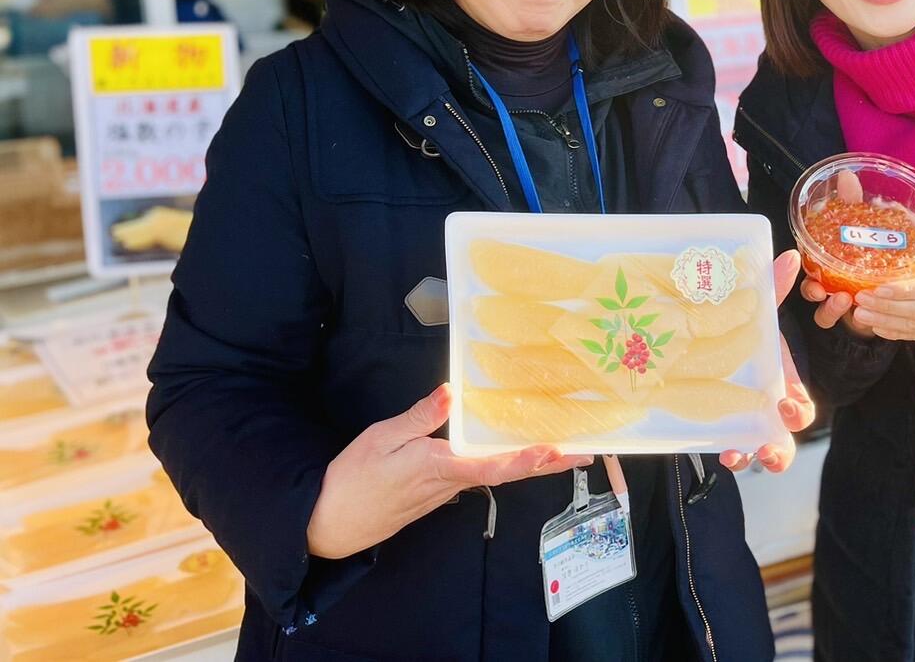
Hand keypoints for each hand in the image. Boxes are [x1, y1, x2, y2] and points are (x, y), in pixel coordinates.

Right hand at [306, 383, 589, 559]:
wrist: (329, 522)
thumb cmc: (353, 479)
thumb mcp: (382, 438)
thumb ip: (420, 417)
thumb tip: (453, 392)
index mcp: (440, 468)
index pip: (493, 466)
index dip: (526, 459)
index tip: (554, 450)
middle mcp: (451, 483)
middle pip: (508, 472)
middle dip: (547, 463)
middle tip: (585, 454)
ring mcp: (446, 491)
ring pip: (497, 474)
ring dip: (531, 464)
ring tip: (562, 450)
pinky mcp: (438, 492)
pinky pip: (479, 475)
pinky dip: (505, 465)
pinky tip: (514, 452)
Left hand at [721, 250, 816, 474]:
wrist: (708, 337)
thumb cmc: (743, 327)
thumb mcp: (756, 310)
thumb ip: (773, 287)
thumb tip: (789, 256)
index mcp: (783, 384)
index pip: (801, 407)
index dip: (797, 411)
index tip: (783, 404)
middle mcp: (768, 408)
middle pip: (784, 439)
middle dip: (779, 450)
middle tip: (767, 447)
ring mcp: (746, 420)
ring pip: (757, 451)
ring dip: (751, 458)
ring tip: (738, 456)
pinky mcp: (721, 426)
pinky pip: (730, 448)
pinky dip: (728, 453)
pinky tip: (719, 450)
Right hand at [792, 168, 876, 338]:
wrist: (903, 280)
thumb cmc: (874, 249)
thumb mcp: (865, 224)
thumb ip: (852, 203)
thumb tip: (846, 175)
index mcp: (824, 262)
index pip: (806, 267)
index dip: (800, 271)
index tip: (811, 273)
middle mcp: (829, 286)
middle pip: (810, 293)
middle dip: (812, 293)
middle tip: (822, 290)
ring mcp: (844, 306)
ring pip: (825, 316)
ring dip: (830, 311)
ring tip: (847, 300)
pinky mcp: (862, 321)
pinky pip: (854, 326)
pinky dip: (859, 324)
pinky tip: (870, 317)